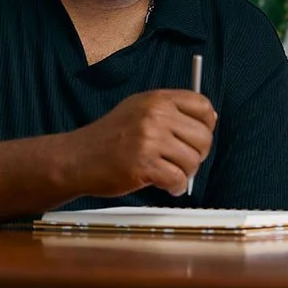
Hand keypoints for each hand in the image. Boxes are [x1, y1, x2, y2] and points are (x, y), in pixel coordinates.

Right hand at [68, 90, 216, 197]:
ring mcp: (149, 140)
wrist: (76, 158)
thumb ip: (171, 111)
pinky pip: (178, 180)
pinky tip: (167, 186)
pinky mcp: (143, 165)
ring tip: (171, 174)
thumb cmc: (109, 137)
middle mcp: (155, 116)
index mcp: (157, 99)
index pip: (202, 105)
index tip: (199, 136)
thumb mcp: (138, 110)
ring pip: (192, 161)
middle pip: (203, 137)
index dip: (207, 124)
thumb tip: (211, 118)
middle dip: (198, 154)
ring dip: (186, 173)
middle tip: (184, 162)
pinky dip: (176, 188)